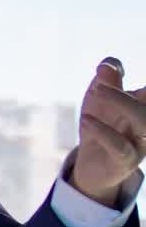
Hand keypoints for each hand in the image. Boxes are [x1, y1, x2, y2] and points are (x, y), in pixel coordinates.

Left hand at [71, 58, 145, 206]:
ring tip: (97, 91)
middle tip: (100, 84)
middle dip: (126, 91)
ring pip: (144, 123)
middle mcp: (145, 123)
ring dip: (123, 103)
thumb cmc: (102, 125)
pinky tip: (87, 120)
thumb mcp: (99, 100)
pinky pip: (121, 148)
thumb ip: (107, 81)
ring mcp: (140, 143)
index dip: (130, 81)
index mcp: (142, 105)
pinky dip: (104, 132)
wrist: (92, 163)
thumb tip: (107, 63)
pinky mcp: (126, 162)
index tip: (112, 69)